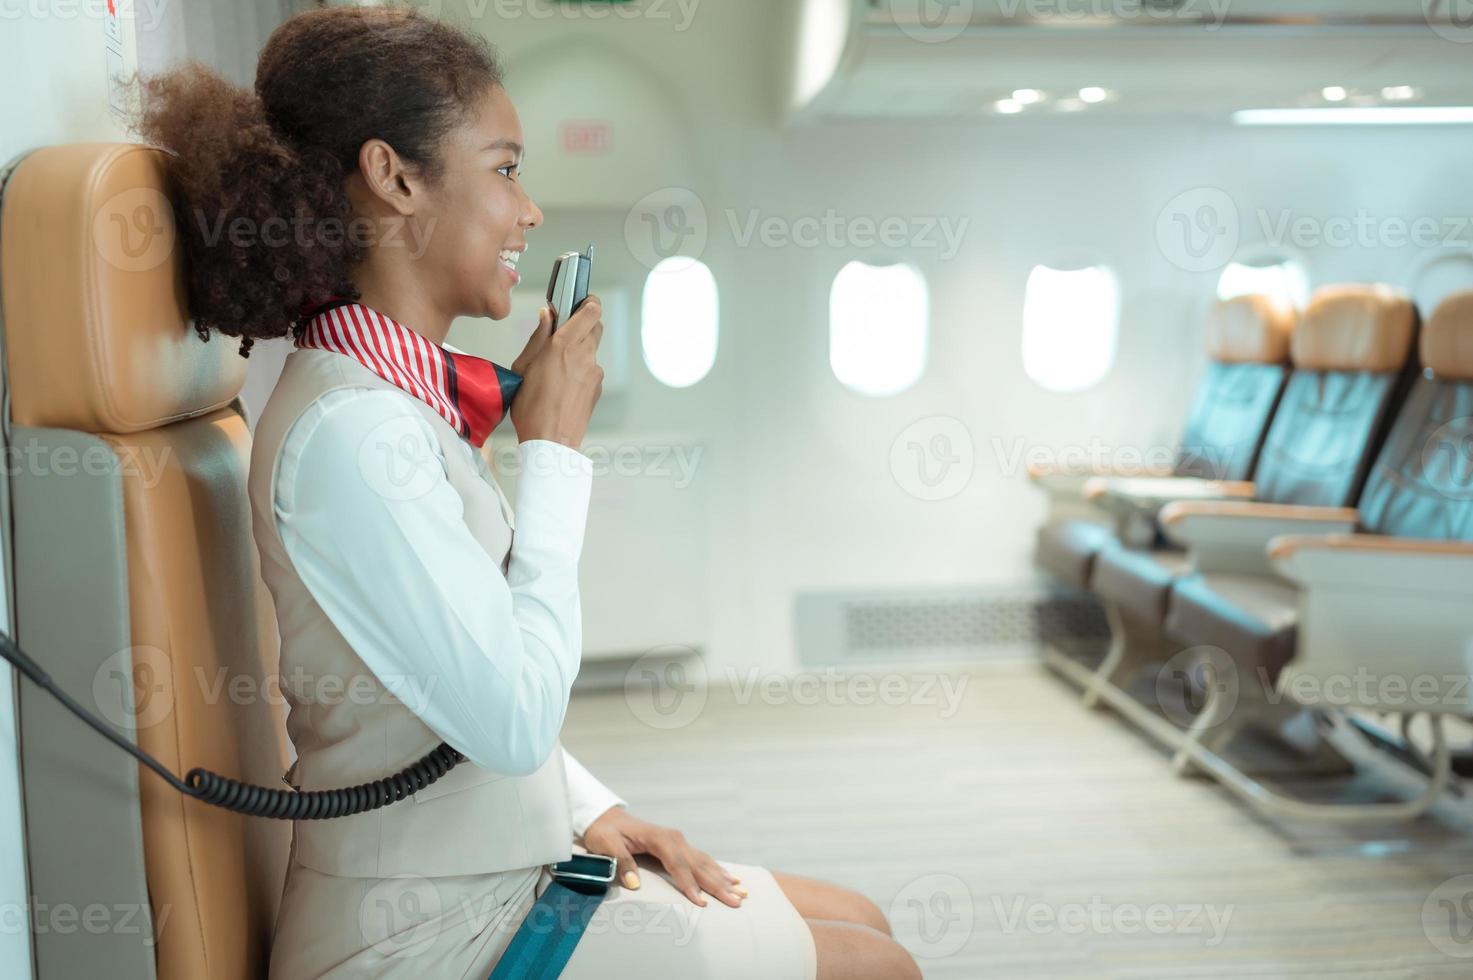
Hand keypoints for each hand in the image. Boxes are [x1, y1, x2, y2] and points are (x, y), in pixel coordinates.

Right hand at [509, 295, 603, 449]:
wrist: (551, 442)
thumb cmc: (532, 409)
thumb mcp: (523, 367)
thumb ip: (538, 338)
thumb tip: (546, 317)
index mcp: (563, 345)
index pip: (590, 311)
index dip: (588, 302)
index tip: (579, 300)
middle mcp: (584, 355)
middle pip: (596, 326)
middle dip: (584, 322)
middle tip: (566, 328)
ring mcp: (594, 372)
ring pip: (592, 348)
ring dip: (580, 348)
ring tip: (559, 363)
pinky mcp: (597, 387)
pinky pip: (591, 369)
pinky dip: (581, 369)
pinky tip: (564, 383)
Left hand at [580, 807, 748, 907]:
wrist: (605, 817)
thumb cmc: (604, 832)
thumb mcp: (606, 845)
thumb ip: (621, 862)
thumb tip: (633, 884)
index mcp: (659, 838)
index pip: (678, 865)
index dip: (690, 885)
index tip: (702, 903)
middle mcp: (673, 838)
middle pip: (698, 865)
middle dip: (718, 884)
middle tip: (736, 900)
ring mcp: (678, 841)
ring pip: (704, 862)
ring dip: (723, 878)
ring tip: (741, 891)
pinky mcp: (678, 846)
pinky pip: (701, 859)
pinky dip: (717, 870)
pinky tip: (730, 878)